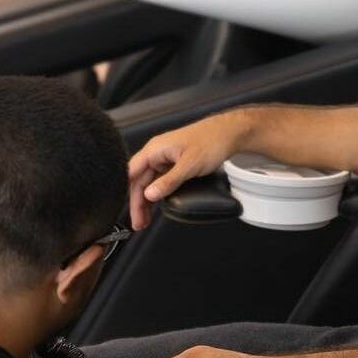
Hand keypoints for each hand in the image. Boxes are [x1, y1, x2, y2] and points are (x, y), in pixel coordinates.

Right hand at [127, 113, 245, 228]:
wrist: (229, 134)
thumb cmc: (211, 141)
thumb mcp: (189, 165)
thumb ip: (169, 181)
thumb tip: (150, 195)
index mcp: (154, 149)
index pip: (132, 173)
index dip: (128, 193)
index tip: (130, 211)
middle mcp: (156, 153)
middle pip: (139, 180)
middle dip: (138, 202)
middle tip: (139, 223)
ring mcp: (165, 158)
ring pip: (149, 182)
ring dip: (146, 201)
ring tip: (145, 220)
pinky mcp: (174, 164)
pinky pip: (160, 180)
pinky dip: (157, 194)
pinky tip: (156, 206)